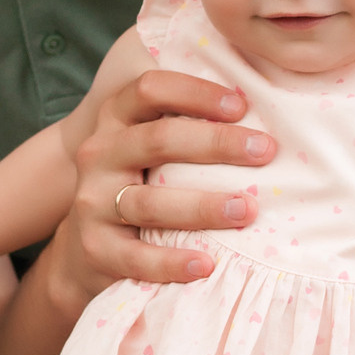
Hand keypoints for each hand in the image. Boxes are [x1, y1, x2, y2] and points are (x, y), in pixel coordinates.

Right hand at [47, 67, 276, 312]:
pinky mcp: (95, 248)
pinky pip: (135, 257)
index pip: (150, 90)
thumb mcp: (150, 144)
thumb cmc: (142, 182)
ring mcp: (92, 202)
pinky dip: (171, 262)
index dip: (195, 93)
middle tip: (265, 151)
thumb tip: (261, 105)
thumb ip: (188, 120)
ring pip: (148, 202)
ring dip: (203, 207)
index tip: (241, 107)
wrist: (90, 244)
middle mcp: (99, 154)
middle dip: (216, 144)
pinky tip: (207, 264)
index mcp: (116, 119)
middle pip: (156, 140)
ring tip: (247, 210)